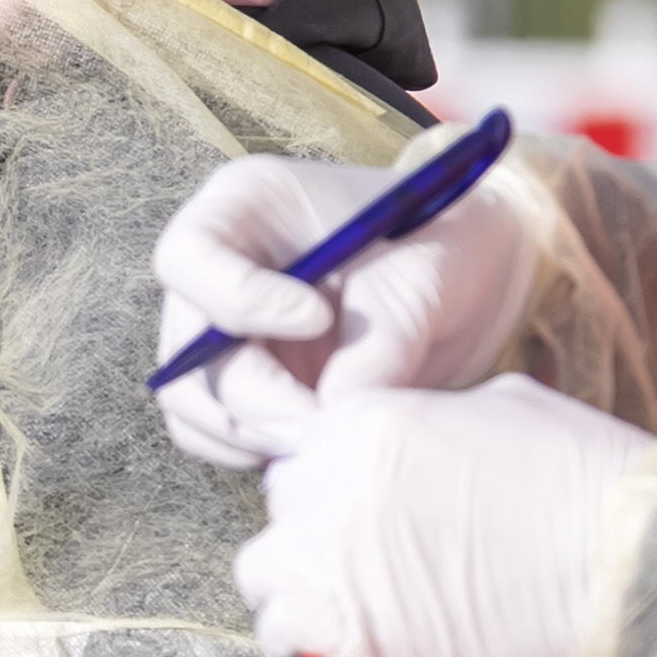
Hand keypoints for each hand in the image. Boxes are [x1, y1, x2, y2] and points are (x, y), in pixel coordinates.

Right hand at [150, 148, 540, 469]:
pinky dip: (254, 451)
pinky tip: (313, 448)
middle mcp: (217, 268)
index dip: (240, 300)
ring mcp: (221, 330)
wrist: (470, 273)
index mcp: (245, 206)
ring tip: (324, 441)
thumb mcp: (420, 279)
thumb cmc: (443, 244)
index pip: (189, 257)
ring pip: (189, 400)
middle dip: (254, 397)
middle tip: (321, 426)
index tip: (319, 320)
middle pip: (187, 347)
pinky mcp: (242, 382)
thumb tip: (330, 419)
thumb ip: (376, 345)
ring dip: (250, 433)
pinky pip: (214, 433)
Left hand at [232, 376, 652, 656]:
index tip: (358, 502)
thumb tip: (430, 435)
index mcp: (367, 421)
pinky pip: (281, 636)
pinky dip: (299, 640)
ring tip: (337, 599)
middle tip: (358, 550)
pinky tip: (330, 642)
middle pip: (286, 504)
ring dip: (293, 582)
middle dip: (316, 524)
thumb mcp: (507, 405)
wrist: (627, 563)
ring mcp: (336, 565)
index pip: (310, 447)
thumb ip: (439, 417)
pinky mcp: (356, 638)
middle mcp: (334, 487)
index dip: (335, 477)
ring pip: (264, 571)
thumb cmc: (588, 481)